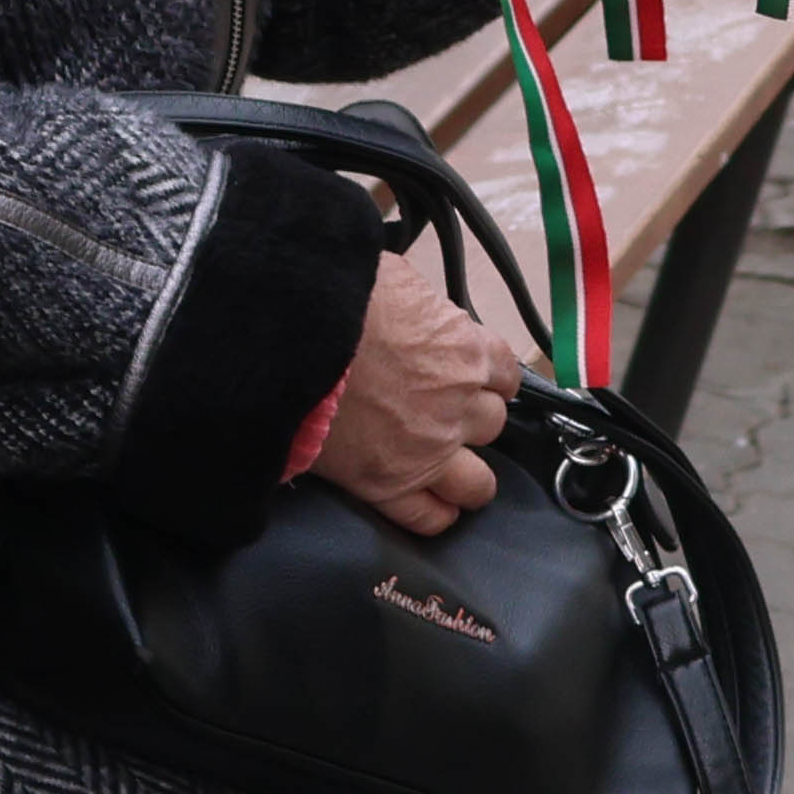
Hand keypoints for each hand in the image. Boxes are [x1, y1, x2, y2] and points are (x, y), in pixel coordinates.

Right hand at [300, 249, 523, 536]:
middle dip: (470, 418)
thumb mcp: (394, 277)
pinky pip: (431, 517)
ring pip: (477, 483)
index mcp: (465, 351)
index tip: (470, 376)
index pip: (505, 373)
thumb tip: (416, 306)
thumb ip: (420, 303)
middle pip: (491, 425)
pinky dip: (436, 514)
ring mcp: (427, 453)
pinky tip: (430, 505)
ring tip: (445, 468)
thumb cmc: (336, 297)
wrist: (288, 339)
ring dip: (465, 474)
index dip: (487, 376)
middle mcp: (458, 407)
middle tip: (440, 412)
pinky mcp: (388, 485)